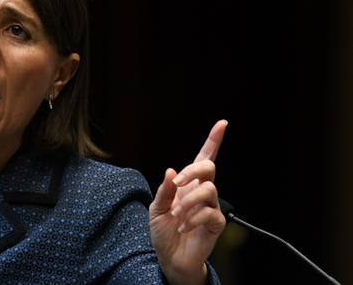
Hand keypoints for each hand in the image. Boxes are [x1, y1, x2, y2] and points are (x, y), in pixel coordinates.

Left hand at [149, 120, 227, 284]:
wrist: (170, 256)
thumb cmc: (163, 231)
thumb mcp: (156, 208)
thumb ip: (164, 190)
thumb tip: (171, 171)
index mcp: (187, 183)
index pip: (203, 158)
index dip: (213, 141)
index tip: (222, 124)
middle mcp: (201, 191)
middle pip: (208, 167)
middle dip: (193, 170)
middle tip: (177, 184)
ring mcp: (210, 206)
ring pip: (209, 189)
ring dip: (189, 201)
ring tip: (178, 216)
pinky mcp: (216, 222)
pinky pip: (210, 213)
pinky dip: (193, 220)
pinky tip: (183, 228)